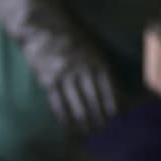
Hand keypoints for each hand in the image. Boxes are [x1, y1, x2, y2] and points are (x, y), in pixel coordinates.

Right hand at [0, 0, 120, 133]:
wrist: (43, 29)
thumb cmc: (74, 41)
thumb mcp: (94, 50)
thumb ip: (102, 71)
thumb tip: (117, 93)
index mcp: (96, 61)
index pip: (108, 89)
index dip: (112, 106)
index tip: (116, 118)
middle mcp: (82, 69)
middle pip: (94, 100)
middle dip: (99, 117)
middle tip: (104, 129)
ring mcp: (64, 75)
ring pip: (77, 105)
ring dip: (84, 121)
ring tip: (89, 131)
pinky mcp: (48, 80)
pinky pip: (58, 104)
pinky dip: (65, 118)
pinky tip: (70, 126)